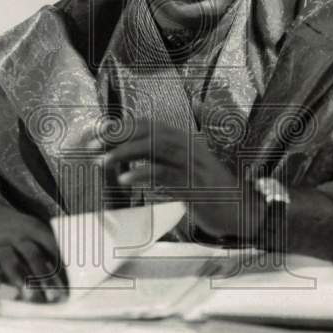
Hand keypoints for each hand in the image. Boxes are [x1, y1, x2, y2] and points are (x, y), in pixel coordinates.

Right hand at [0, 193, 66, 302]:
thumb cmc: (14, 233)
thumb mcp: (30, 233)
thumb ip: (45, 253)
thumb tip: (64, 285)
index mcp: (34, 229)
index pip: (51, 246)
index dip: (60, 266)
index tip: (68, 287)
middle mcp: (16, 235)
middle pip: (32, 253)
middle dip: (43, 276)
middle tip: (53, 296)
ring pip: (9, 259)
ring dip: (19, 278)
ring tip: (28, 298)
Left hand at [102, 121, 242, 238]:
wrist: (239, 209)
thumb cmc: (207, 188)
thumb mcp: (184, 166)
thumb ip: (161, 156)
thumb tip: (129, 152)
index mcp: (184, 139)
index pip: (148, 124)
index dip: (121, 126)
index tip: (97, 133)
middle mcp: (188, 146)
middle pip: (149, 132)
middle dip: (118, 136)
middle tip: (93, 146)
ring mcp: (193, 165)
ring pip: (156, 148)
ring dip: (127, 153)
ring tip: (103, 161)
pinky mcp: (195, 186)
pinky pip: (166, 175)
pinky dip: (144, 174)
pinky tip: (125, 179)